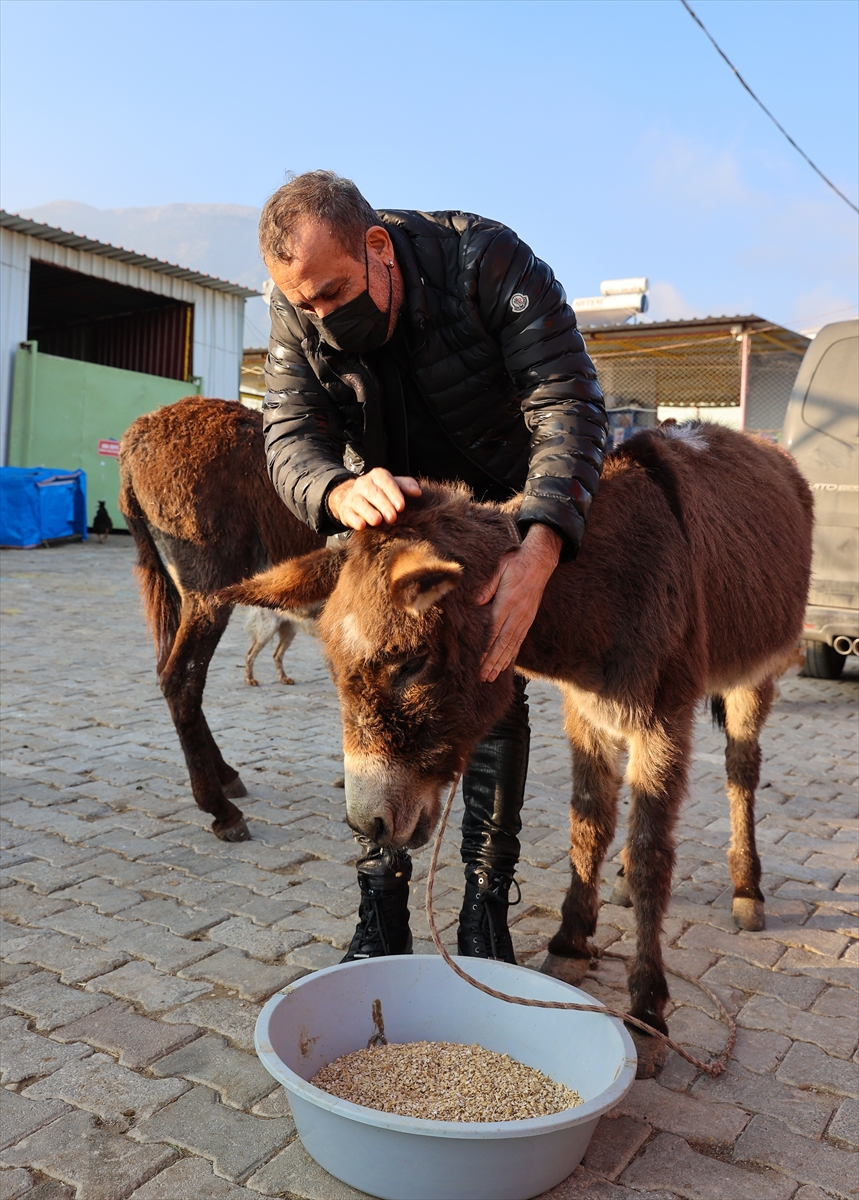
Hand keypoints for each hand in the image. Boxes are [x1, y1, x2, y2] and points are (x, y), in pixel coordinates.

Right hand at [328, 468, 421, 529]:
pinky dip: (354, 520)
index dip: (393, 493)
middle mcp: (363, 484)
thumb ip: (406, 486)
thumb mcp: (395, 486)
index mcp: (377, 476)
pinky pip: (348, 513)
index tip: (401, 506)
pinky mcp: (344, 510)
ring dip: (368, 512)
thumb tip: (417, 492)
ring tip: (377, 521)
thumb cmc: (382, 493)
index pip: (385, 481)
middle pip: (373, 492)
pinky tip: (361, 525)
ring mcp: (352, 496)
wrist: (355, 498)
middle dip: (383, 504)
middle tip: (392, 517)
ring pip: (359, 502)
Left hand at [476, 524, 561, 681]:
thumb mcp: (500, 568)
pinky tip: (506, 663)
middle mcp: (518, 613)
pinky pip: (519, 640)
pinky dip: (512, 653)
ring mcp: (525, 617)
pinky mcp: (528, 618)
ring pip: (512, 644)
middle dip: (493, 662)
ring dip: (502, 662)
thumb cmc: (517, 562)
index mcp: (508, 601)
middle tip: (484, 677)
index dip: (486, 648)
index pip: (495, 630)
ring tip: (493, 676)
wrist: (541, 560)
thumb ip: (488, 587)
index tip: (479, 662)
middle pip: (503, 643)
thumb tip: (476, 602)